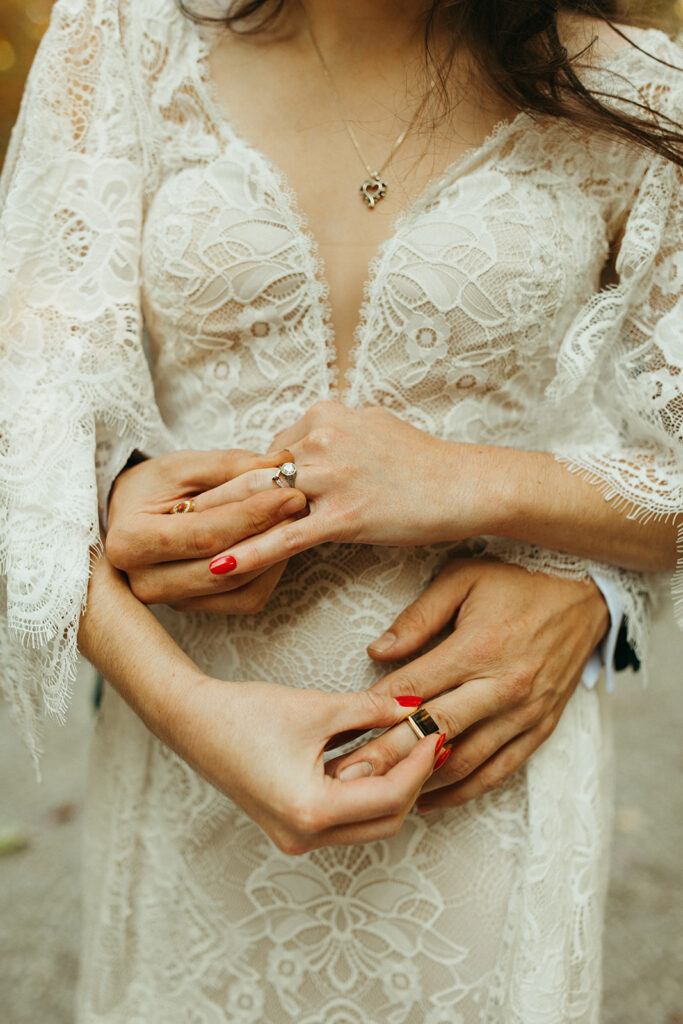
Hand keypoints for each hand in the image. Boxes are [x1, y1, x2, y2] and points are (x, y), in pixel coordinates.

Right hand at [105, 448, 306, 612]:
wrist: (131, 514)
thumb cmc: (153, 486)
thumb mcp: (182, 466)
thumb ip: (230, 466)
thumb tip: (281, 464)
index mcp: (130, 543)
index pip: (204, 535)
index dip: (252, 515)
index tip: (290, 492)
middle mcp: (145, 582)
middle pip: (224, 568)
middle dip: (269, 535)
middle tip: (302, 503)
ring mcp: (171, 602)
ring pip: (240, 587)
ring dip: (275, 553)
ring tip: (295, 518)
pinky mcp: (195, 608)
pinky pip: (246, 598)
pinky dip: (270, 571)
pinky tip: (280, 541)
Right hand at [174, 677, 440, 853]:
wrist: (192, 721)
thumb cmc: (245, 714)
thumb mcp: (317, 708)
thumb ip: (372, 710)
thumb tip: (414, 707)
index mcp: (311, 812)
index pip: (389, 798)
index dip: (419, 765)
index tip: (434, 734)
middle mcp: (304, 836)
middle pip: (384, 820)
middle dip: (411, 781)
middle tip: (427, 742)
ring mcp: (296, 836)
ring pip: (365, 821)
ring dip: (389, 786)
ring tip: (405, 744)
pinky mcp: (291, 824)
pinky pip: (343, 815)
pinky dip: (363, 789)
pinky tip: (374, 754)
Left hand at [203, 401, 498, 577]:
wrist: (468, 483)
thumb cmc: (424, 460)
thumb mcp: (374, 425)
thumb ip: (336, 428)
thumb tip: (312, 434)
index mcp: (325, 414)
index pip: (268, 450)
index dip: (242, 482)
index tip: (207, 500)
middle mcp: (322, 438)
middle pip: (252, 473)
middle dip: (209, 501)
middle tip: (167, 519)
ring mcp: (332, 475)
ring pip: (260, 504)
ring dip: (216, 529)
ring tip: (174, 548)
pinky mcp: (346, 514)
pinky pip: (286, 538)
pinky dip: (248, 555)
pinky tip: (217, 570)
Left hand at [327, 558, 609, 808]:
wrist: (588, 595)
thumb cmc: (518, 582)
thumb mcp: (464, 578)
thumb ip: (418, 616)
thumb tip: (377, 652)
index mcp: (478, 648)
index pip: (414, 690)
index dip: (374, 715)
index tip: (341, 735)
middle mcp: (503, 687)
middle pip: (434, 733)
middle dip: (387, 760)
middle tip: (348, 780)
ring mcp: (525, 713)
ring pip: (465, 762)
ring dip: (421, 783)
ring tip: (379, 796)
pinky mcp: (541, 728)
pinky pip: (498, 771)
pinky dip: (463, 790)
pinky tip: (428, 799)